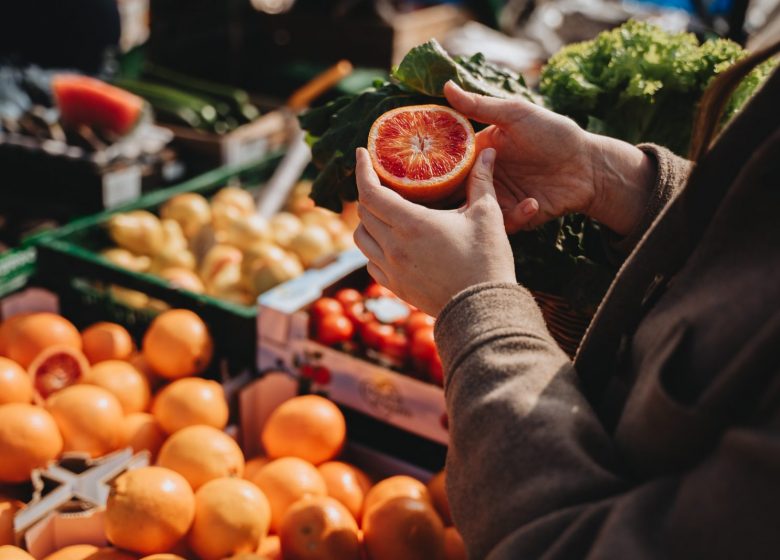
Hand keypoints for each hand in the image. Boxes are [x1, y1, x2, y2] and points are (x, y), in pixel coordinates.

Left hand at [353, 147, 515, 316]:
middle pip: (364, 212)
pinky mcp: (395, 287)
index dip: (362, 170)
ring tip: (382, 212)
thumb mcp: (487, 216)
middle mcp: (394, 246)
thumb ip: (482, 180)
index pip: (370, 191)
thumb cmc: (487, 261)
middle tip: (381, 181)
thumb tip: (489, 151)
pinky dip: (373, 248)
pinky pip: (371, 263)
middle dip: (368, 192)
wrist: (483, 310)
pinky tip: (389, 243)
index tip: (361, 154)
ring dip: (367, 221)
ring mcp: (391, 269)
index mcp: (411, 224)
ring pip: (361, 238)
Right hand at [445, 82, 654, 235]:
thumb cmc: (555, 133)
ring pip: (474, 211)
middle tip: (454, 198)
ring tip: (495, 202)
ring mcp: (499, 198)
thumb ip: (480, 106)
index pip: (447, 161)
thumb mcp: (516, 114)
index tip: (422, 170)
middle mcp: (485, 176)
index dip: (432, 166)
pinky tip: (533, 203)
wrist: (589, 166)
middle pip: (454, 192)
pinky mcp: (515, 217)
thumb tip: (446, 86)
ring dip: (483, 208)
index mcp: (480, 151)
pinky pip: (503, 224)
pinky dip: (516, 216)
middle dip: (450, 198)